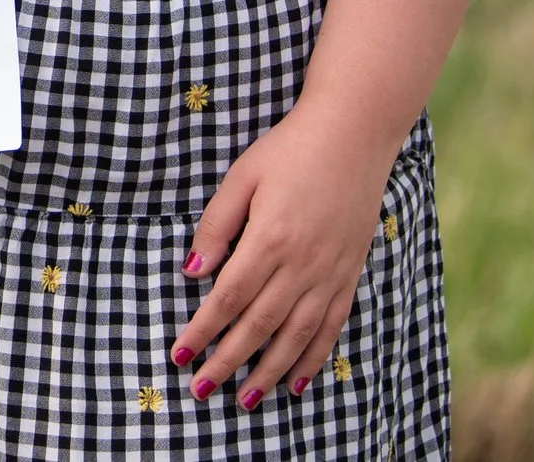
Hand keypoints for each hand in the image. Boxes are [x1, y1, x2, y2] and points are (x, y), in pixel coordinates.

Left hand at [169, 105, 394, 409]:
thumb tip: (193, 271)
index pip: (228, 298)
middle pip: (258, 326)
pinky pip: (330, 328)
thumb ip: (217, 225)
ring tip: (244, 400)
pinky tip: (296, 381)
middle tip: (202, 390)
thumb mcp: (242, 176)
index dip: (203, 330)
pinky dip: (313, 358)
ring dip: (267, 372)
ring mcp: (329, 273)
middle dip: (227, 362)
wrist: (353, 135)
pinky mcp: (349, 274)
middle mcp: (301, 264)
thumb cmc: (289, 150)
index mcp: (270, 238)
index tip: (180, 354)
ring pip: (295, 336)